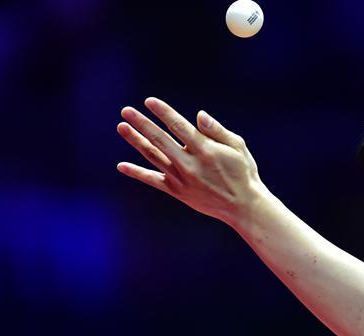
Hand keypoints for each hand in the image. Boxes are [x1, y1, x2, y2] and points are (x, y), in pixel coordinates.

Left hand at [117, 97, 268, 224]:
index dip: (163, 112)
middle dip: (141, 123)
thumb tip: (198, 116)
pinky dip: (136, 173)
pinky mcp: (177, 191)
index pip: (179, 126)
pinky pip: (153, 180)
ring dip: (136, 141)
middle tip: (126, 111)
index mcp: (205, 150)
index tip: (149, 101)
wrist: (242, 206)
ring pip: (153, 156)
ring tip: (122, 127)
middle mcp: (190, 164)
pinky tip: (121, 166)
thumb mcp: (237, 147)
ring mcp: (181, 179)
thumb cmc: (242, 172)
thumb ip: (217, 130)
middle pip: (160, 140)